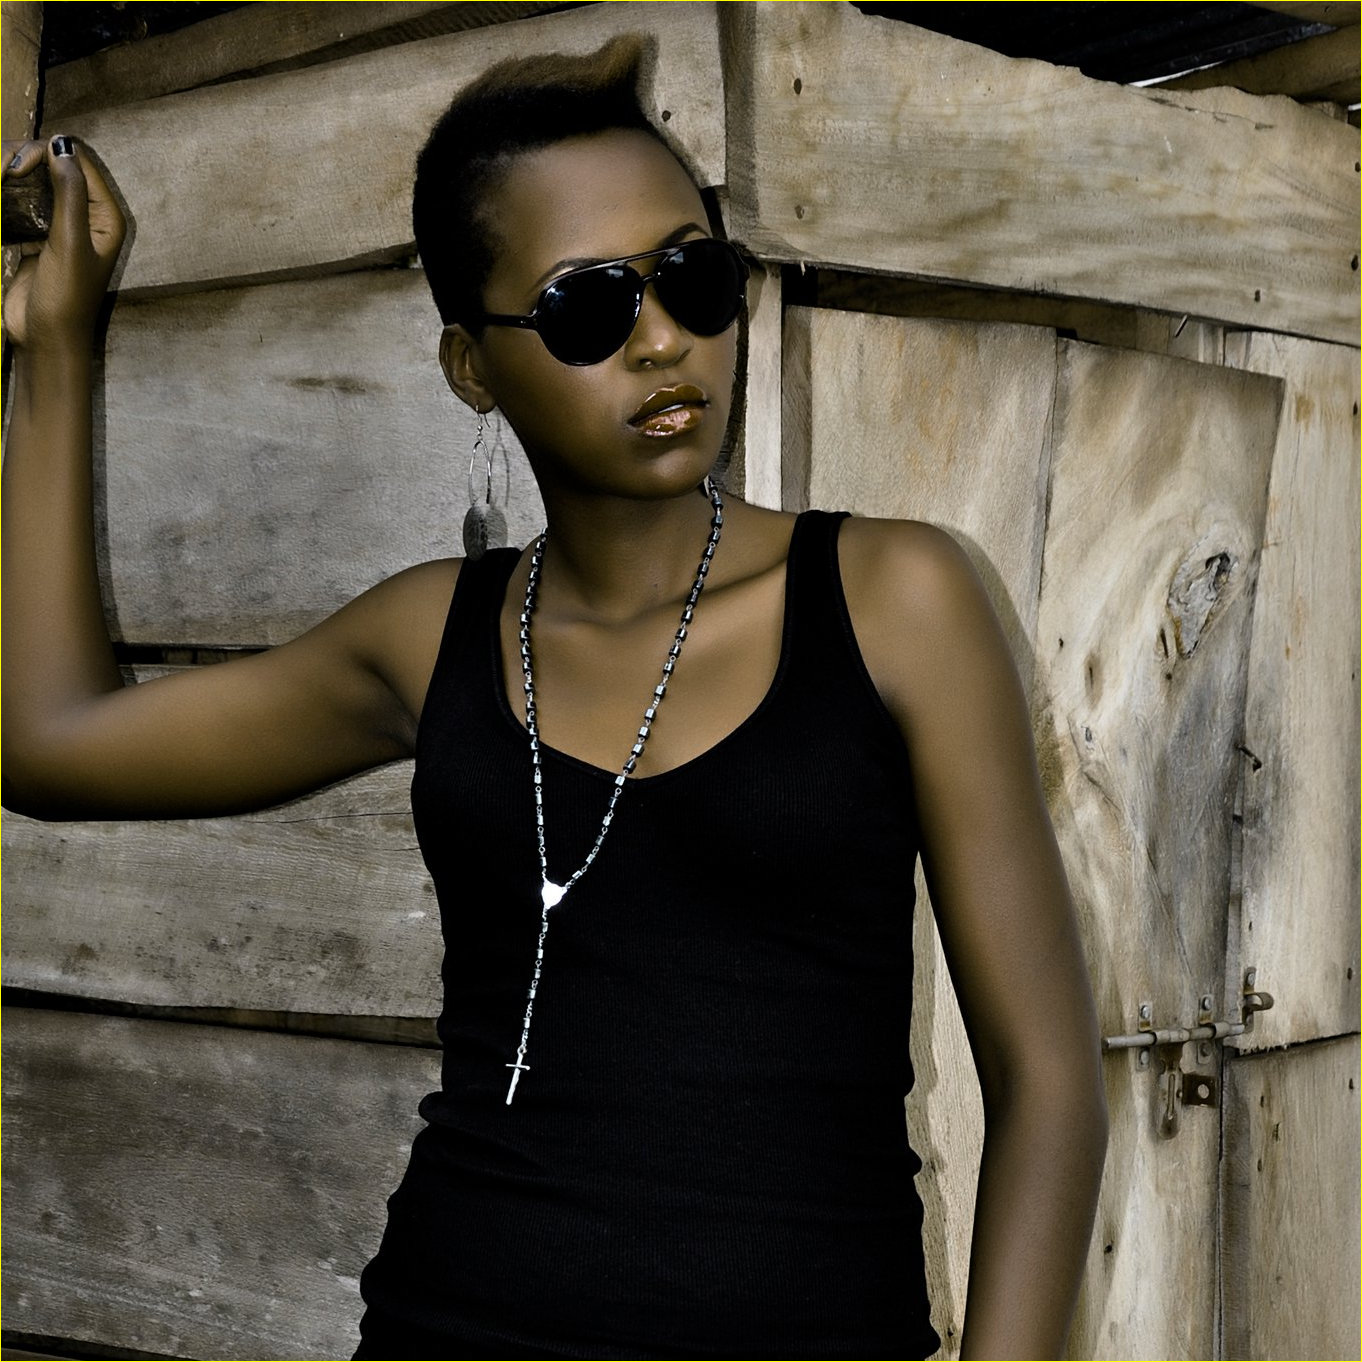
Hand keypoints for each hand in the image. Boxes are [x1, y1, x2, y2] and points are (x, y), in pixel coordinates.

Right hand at [2, 135, 125, 351]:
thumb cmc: (66, 297)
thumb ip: (69, 195)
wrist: (46, 338)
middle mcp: (87, 216)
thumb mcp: (70, 244)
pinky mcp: (38, 234)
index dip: (46, 153)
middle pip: (54, 166)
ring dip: (10, 173)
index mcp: (105, 216)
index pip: (78, 162)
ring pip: (35, 180)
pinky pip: (21, 201)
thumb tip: (62, 147)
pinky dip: (5, 193)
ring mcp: (61, 224)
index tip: (15, 168)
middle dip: (24, 160)